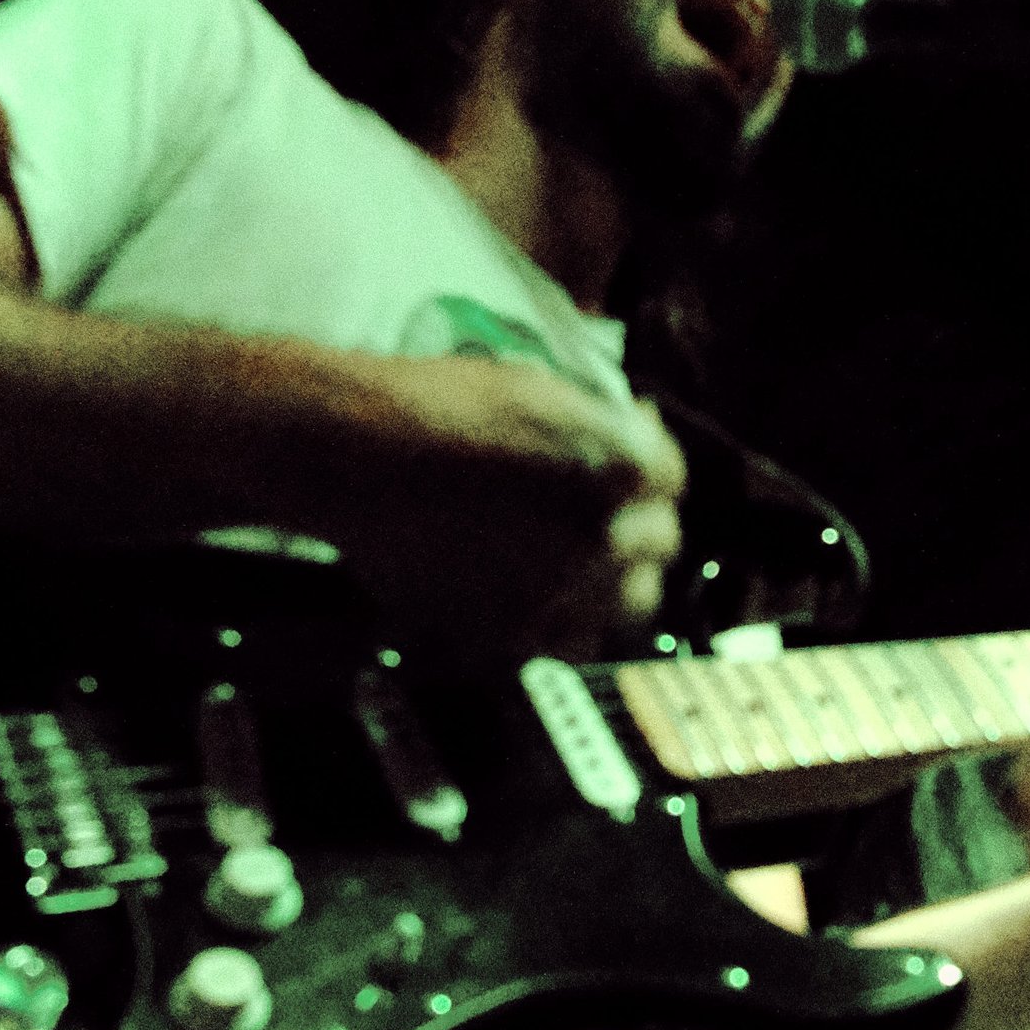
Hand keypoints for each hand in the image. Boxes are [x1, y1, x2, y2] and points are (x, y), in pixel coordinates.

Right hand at [327, 356, 686, 658]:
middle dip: (639, 522)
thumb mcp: (538, 387)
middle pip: (661, 543)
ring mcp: (563, 592)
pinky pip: (570, 642)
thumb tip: (633, 432)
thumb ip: (600, 422)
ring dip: (616, 579)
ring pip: (631, 602)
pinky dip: (566, 622)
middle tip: (601, 511)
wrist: (356, 457)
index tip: (624, 461)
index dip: (648, 467)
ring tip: (581, 563)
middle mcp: (607, 534)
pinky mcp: (515, 634)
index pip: (673, 476)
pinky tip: (540, 598)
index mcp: (621, 464)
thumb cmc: (438, 402)